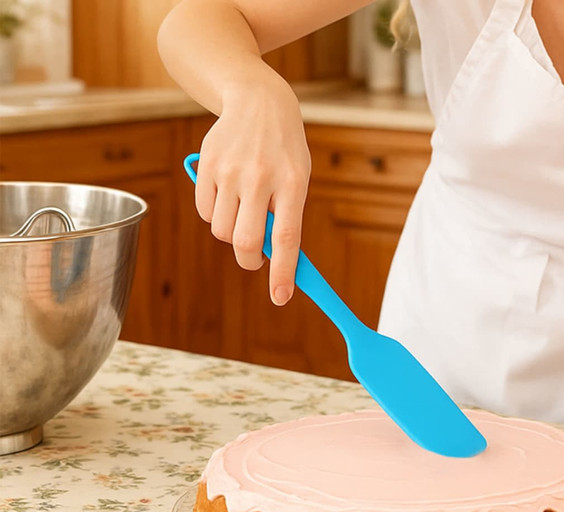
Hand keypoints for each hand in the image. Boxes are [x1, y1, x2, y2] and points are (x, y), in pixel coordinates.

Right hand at [195, 64, 310, 304]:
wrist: (257, 101)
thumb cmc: (283, 151)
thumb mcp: (297, 179)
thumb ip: (285, 216)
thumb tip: (270, 258)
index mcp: (292, 182)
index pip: (286, 238)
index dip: (282, 272)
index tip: (280, 297)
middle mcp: (259, 177)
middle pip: (245, 242)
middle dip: (249, 261)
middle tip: (254, 261)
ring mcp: (230, 170)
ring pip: (222, 231)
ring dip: (232, 234)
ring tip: (244, 210)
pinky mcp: (206, 165)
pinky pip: (205, 213)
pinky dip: (216, 215)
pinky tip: (228, 195)